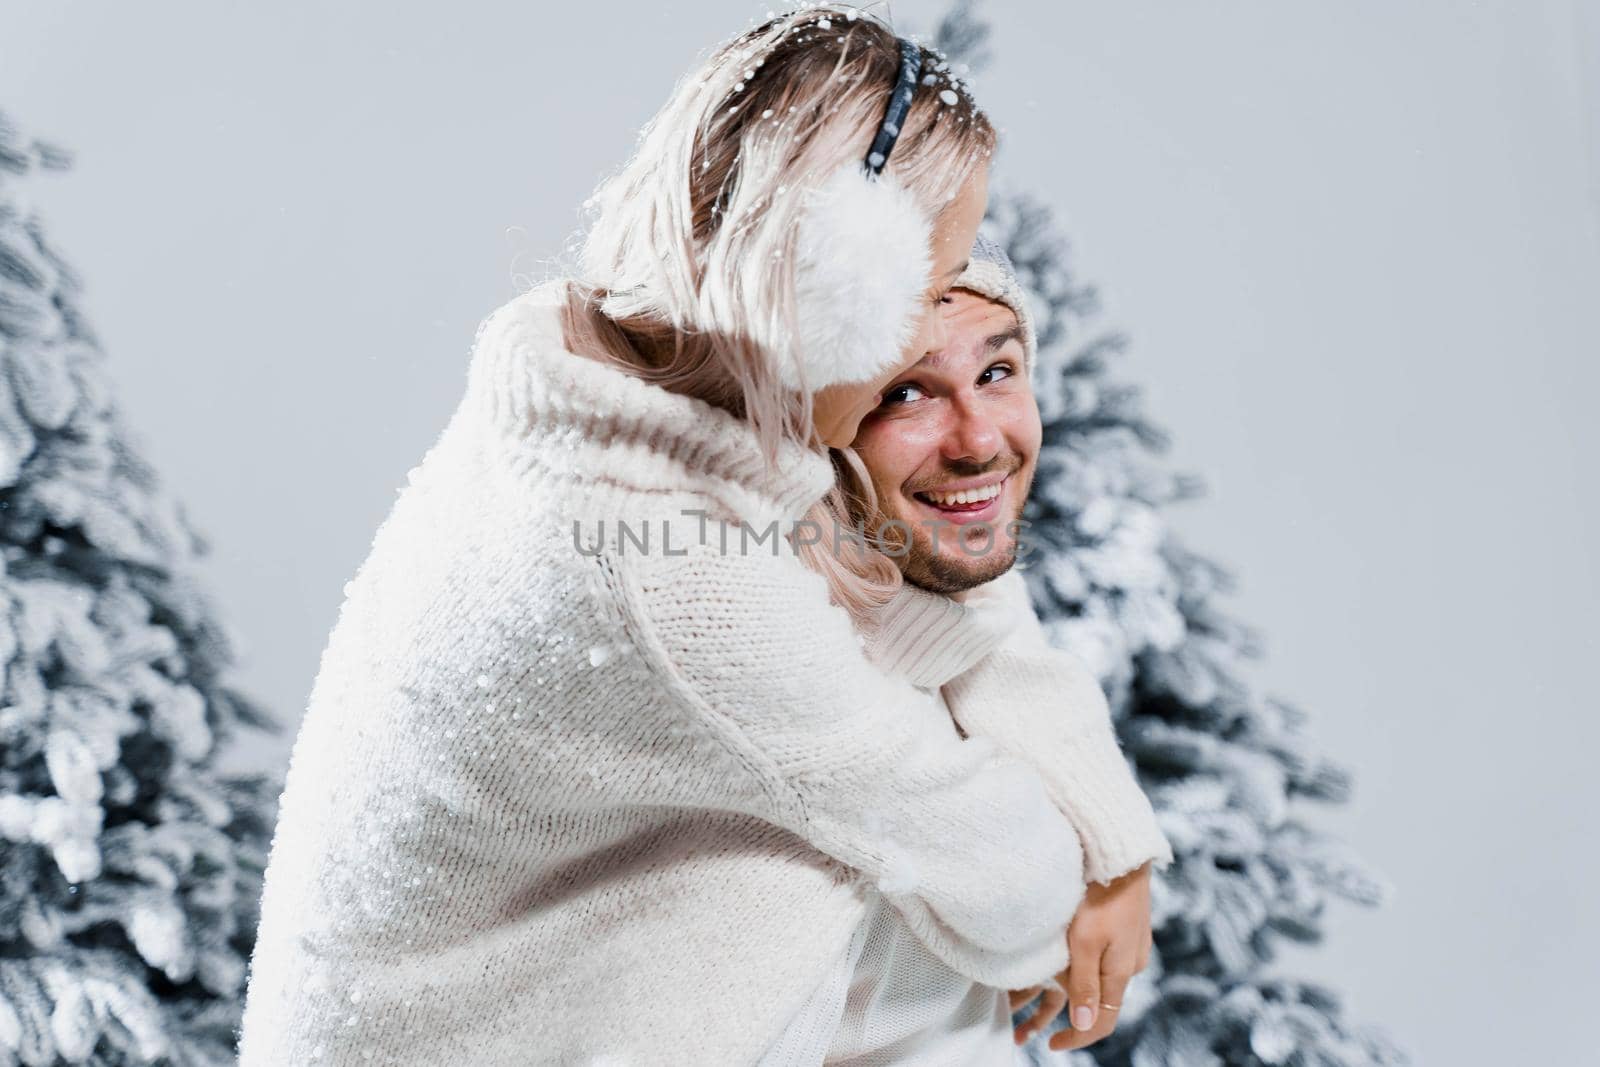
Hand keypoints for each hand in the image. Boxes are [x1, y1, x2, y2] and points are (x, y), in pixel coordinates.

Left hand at [1010, 861, 1153, 1050]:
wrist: (1121, 854)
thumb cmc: (1100, 896)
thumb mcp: (1085, 943)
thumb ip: (1084, 984)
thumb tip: (1086, 1025)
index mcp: (1122, 972)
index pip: (1103, 1021)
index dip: (1079, 1037)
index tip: (1052, 1046)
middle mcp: (1129, 963)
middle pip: (1099, 1001)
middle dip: (1069, 1016)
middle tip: (1034, 1025)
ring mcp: (1128, 946)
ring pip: (1098, 978)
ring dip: (1071, 991)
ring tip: (1041, 994)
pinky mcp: (1122, 929)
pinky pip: (1100, 958)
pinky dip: (1079, 968)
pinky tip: (1062, 962)